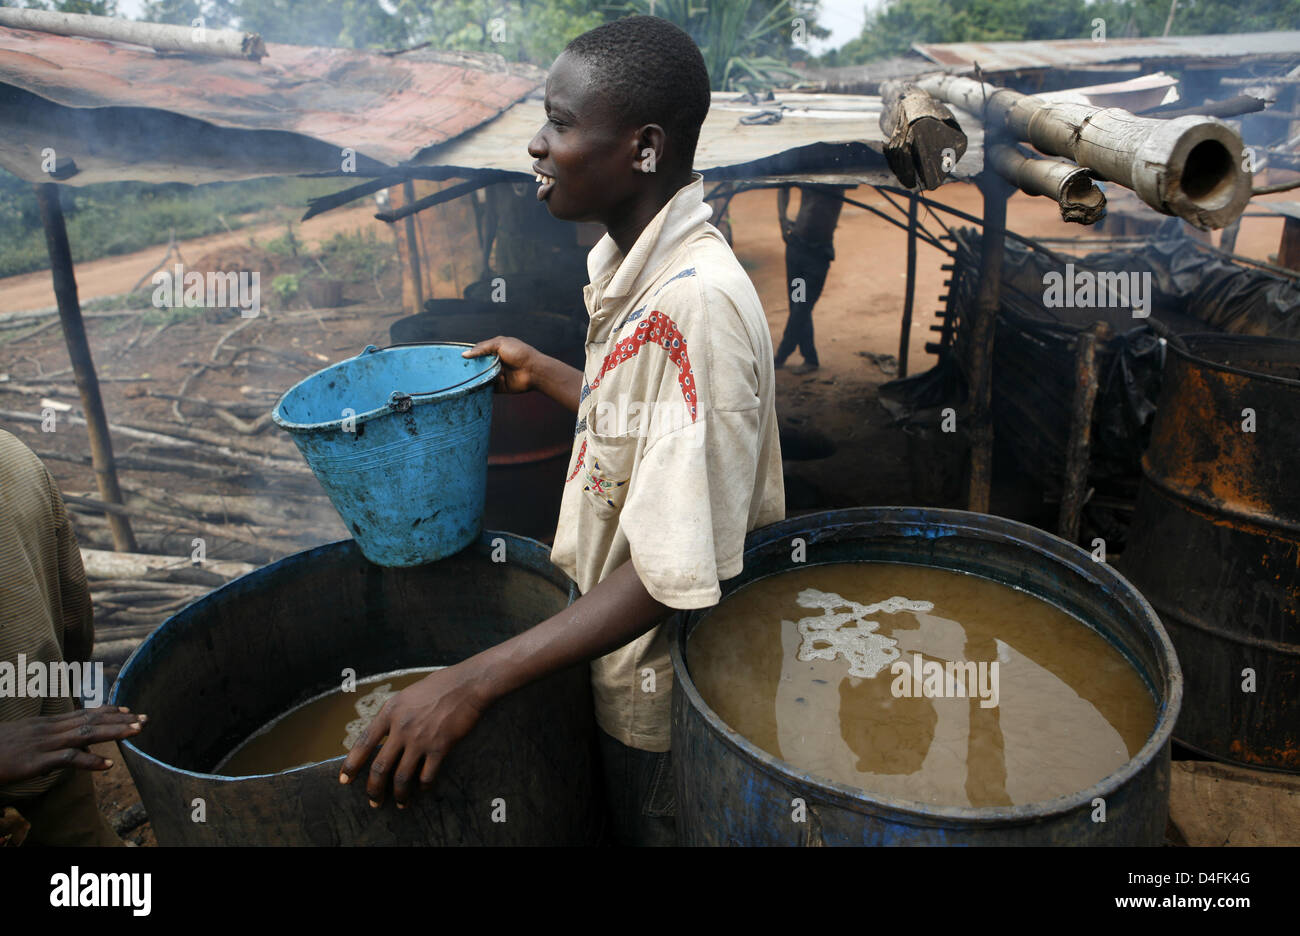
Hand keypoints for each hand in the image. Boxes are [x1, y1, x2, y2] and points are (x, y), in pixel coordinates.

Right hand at [0, 706, 145, 785]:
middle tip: (146, 719)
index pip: (83, 713)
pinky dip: (90, 761)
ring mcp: (43, 743)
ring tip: (138, 733)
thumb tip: (63, 749)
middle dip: (120, 720)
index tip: (129, 711)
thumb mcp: (23, 740)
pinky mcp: (36, 760)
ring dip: (114, 733)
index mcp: (45, 724)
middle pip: (91, 720)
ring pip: (86, 734)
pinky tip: (108, 765)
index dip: (107, 712)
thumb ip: (44, 741)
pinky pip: (68, 759)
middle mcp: (48, 729)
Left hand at [338, 664, 489, 807]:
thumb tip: (386, 733)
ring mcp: (420, 739)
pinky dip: (423, 787)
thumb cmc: (440, 685)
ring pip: (402, 777)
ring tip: (400, 804)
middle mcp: (401, 728)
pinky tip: (423, 790)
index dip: (351, 764)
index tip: (344, 780)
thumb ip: (395, 714)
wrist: (467, 684)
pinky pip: (427, 775)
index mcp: (390, 712)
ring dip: (399, 795)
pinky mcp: (439, 747)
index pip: (364, 742)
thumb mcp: (408, 695)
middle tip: (373, 801)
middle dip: (374, 789)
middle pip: (380, 767)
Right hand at [463, 336, 549, 394]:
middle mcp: (496, 363)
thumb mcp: (499, 344)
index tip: (457, 359)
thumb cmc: (518, 353)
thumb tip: (465, 354)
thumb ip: (482, 348)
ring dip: (475, 378)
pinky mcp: (500, 387)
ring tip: (461, 380)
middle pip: (479, 366)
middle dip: (471, 368)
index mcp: (496, 351)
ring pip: (482, 377)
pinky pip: (488, 388)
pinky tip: (472, 388)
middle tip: (457, 371)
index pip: (479, 353)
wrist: (533, 370)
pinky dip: (482, 388)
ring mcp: (498, 375)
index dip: (470, 355)